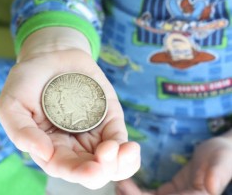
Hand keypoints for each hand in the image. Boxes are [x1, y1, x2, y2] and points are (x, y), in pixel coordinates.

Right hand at [0, 27, 140, 188]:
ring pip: (111, 163)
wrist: (51, 56)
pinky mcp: (109, 120)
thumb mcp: (11, 104)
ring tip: (125, 151)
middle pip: (91, 170)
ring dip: (121, 164)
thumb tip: (44, 153)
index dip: (78, 173)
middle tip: (107, 155)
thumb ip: (21, 131)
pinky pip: (120, 142)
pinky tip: (131, 148)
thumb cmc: (27, 81)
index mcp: (49, 148)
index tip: (92, 170)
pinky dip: (128, 152)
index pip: (64, 168)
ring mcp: (93, 134)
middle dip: (103, 169)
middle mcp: (73, 147)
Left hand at [116, 134, 231, 194]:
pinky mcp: (171, 193)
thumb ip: (217, 174)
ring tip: (120, 184)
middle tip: (120, 186)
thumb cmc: (226, 155)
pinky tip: (126, 183)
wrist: (222, 151)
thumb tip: (211, 188)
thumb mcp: (223, 162)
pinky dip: (137, 192)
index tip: (130, 192)